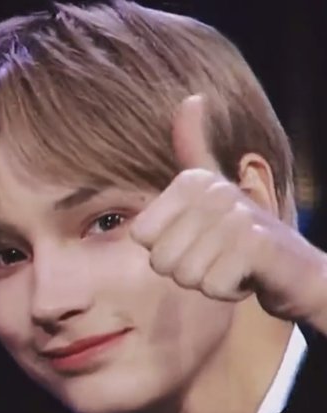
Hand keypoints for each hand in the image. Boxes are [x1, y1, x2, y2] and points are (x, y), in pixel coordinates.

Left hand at [129, 94, 326, 333]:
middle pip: (160, 259)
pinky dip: (228, 291)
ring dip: (207, 280)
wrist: (294, 268)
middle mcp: (213, 191)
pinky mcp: (257, 246)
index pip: (141, 236)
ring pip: (185, 275)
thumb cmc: (241, 235)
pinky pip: (213, 287)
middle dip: (185, 269)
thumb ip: (193, 149)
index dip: (165, 250)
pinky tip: (246, 275)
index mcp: (191, 180)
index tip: (195, 241)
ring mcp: (236, 216)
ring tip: (230, 263)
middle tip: (215, 256)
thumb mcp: (210, 192)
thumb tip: (192, 97)